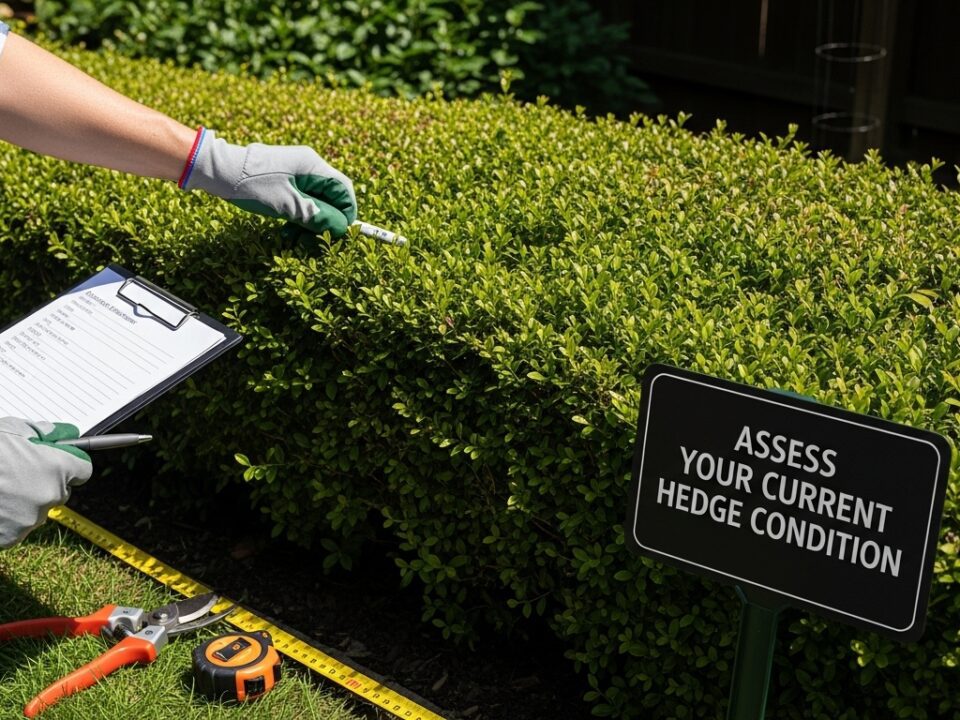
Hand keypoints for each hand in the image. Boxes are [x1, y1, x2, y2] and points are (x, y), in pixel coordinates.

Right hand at [0, 418, 91, 547]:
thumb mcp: (12, 429)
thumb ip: (42, 432)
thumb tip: (63, 434)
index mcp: (55, 468)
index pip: (82, 469)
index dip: (68, 463)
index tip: (56, 461)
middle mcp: (48, 496)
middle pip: (61, 490)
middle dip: (45, 482)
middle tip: (16, 473)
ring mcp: (28, 520)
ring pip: (37, 510)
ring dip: (24, 502)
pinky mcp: (9, 538)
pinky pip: (17, 527)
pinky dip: (6, 518)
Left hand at [180, 128, 357, 237]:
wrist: (218, 171)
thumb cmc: (252, 185)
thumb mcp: (288, 206)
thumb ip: (318, 217)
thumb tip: (341, 228)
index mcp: (314, 167)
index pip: (344, 192)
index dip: (345, 215)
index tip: (336, 235)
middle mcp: (309, 166)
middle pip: (332, 197)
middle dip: (326, 221)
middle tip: (311, 241)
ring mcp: (297, 171)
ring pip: (317, 201)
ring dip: (311, 222)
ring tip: (295, 238)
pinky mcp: (285, 178)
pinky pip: (302, 199)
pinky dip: (299, 216)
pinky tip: (288, 229)